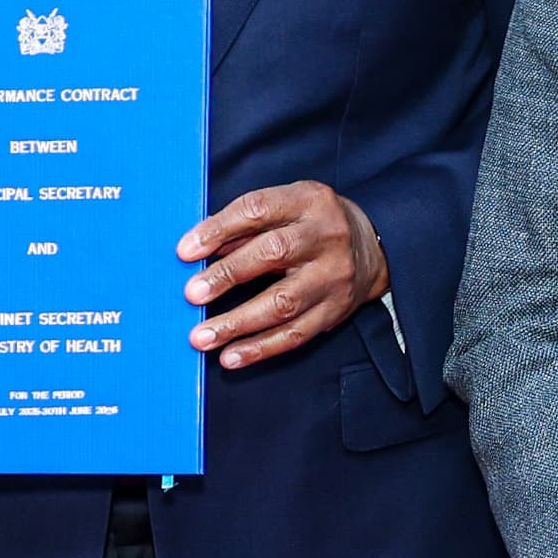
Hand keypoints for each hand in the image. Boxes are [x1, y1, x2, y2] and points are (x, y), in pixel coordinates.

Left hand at [178, 182, 387, 370]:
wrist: (372, 248)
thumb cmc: (312, 223)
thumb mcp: (286, 207)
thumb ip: (244, 226)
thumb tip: (196, 251)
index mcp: (308, 201)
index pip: (258, 209)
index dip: (219, 229)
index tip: (185, 251)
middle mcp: (325, 237)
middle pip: (273, 253)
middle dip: (227, 275)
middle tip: (191, 294)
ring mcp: (333, 277)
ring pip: (283, 303)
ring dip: (238, 323)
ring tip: (202, 337)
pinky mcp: (335, 311)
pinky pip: (295, 335)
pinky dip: (260, 348)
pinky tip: (231, 356)